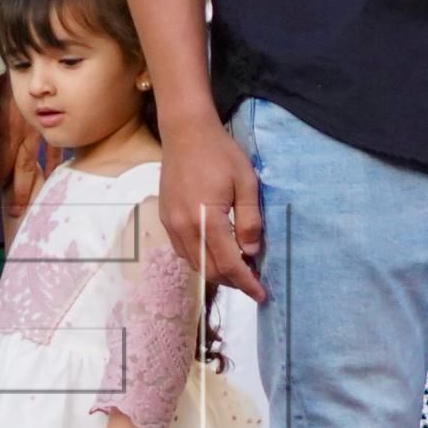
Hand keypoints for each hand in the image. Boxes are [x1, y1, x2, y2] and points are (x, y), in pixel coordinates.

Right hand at [164, 108, 263, 299]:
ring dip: (217, 273)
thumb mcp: (246, 183)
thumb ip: (250, 220)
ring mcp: (171, 225)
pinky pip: (183, 251)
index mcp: (208, 220)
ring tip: (239, 269)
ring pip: (194, 264)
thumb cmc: (220, 154)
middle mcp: (185, 228)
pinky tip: (216, 254)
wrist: (185, 133)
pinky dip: (201, 260)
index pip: (230, 264)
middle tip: (254, 282)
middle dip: (234, 282)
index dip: (247, 283)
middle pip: (210, 270)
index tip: (262, 295)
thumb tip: (251, 253)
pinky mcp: (166, 220)